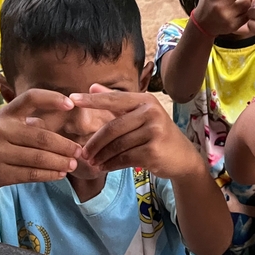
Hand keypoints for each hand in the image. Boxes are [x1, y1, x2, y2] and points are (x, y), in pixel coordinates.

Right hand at [0, 89, 81, 190]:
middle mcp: (0, 130)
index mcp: (4, 113)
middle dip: (65, 145)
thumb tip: (60, 120)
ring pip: (39, 158)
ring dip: (60, 162)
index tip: (71, 105)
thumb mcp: (0, 123)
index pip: (30, 98)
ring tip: (72, 163)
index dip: (52, 98)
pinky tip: (59, 174)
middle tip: (79, 150)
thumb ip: (26, 121)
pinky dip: (49, 174)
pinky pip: (31, 174)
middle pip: (42, 137)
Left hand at [72, 85, 206, 177]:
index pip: (114, 99)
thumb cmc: (157, 134)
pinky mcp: (153, 151)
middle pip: (113, 127)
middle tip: (83, 153)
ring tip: (92, 162)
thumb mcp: (140, 114)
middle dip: (95, 142)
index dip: (92, 100)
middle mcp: (151, 113)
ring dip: (101, 156)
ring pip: (117, 145)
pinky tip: (104, 167)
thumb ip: (116, 101)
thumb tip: (92, 86)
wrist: (182, 157)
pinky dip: (111, 164)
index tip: (72, 99)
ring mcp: (154, 132)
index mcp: (146, 101)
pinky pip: (124, 158)